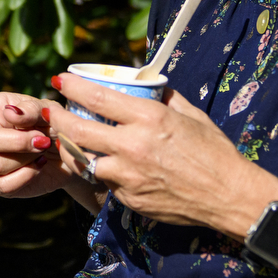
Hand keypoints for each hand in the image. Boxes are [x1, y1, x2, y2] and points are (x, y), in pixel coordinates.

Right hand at [0, 92, 96, 204]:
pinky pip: (3, 185)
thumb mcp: (48, 110)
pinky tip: (40, 165)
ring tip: (43, 150)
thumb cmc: (54, 124)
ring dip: (25, 157)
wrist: (70, 153)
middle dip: (17, 140)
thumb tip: (10, 112)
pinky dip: (26, 175)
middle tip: (42, 139)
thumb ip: (31, 109)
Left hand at [46, 73, 268, 235]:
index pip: (98, 98)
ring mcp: (127, 175)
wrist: (228, 196)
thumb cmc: (214, 152)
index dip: (72, 87)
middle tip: (49, 109)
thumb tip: (147, 84)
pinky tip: (93, 160)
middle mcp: (133, 146)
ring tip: (62, 137)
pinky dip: (94, 168)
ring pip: (81, 159)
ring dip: (67, 146)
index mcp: (150, 119)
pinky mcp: (127, 197)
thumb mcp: (191, 115)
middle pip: (77, 130)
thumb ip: (164, 97)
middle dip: (56, 117)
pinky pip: (101, 179)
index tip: (60, 80)